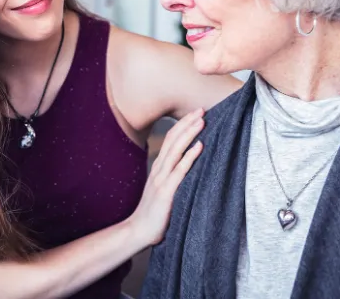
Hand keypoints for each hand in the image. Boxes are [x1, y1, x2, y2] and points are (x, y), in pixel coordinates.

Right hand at [127, 108, 204, 246]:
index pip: (170, 139)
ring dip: (189, 134)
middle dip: (187, 123)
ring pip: (176, 150)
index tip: (195, 113)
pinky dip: (190, 157)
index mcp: (158, 167)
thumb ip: (171, 176)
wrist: (138, 230)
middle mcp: (159, 169)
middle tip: (201, 109)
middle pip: (173, 139)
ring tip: (202, 121)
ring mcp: (161, 179)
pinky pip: (179, 171)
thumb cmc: (154, 212)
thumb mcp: (162, 188)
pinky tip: (199, 147)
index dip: (182, 125)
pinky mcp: (166, 192)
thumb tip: (187, 166)